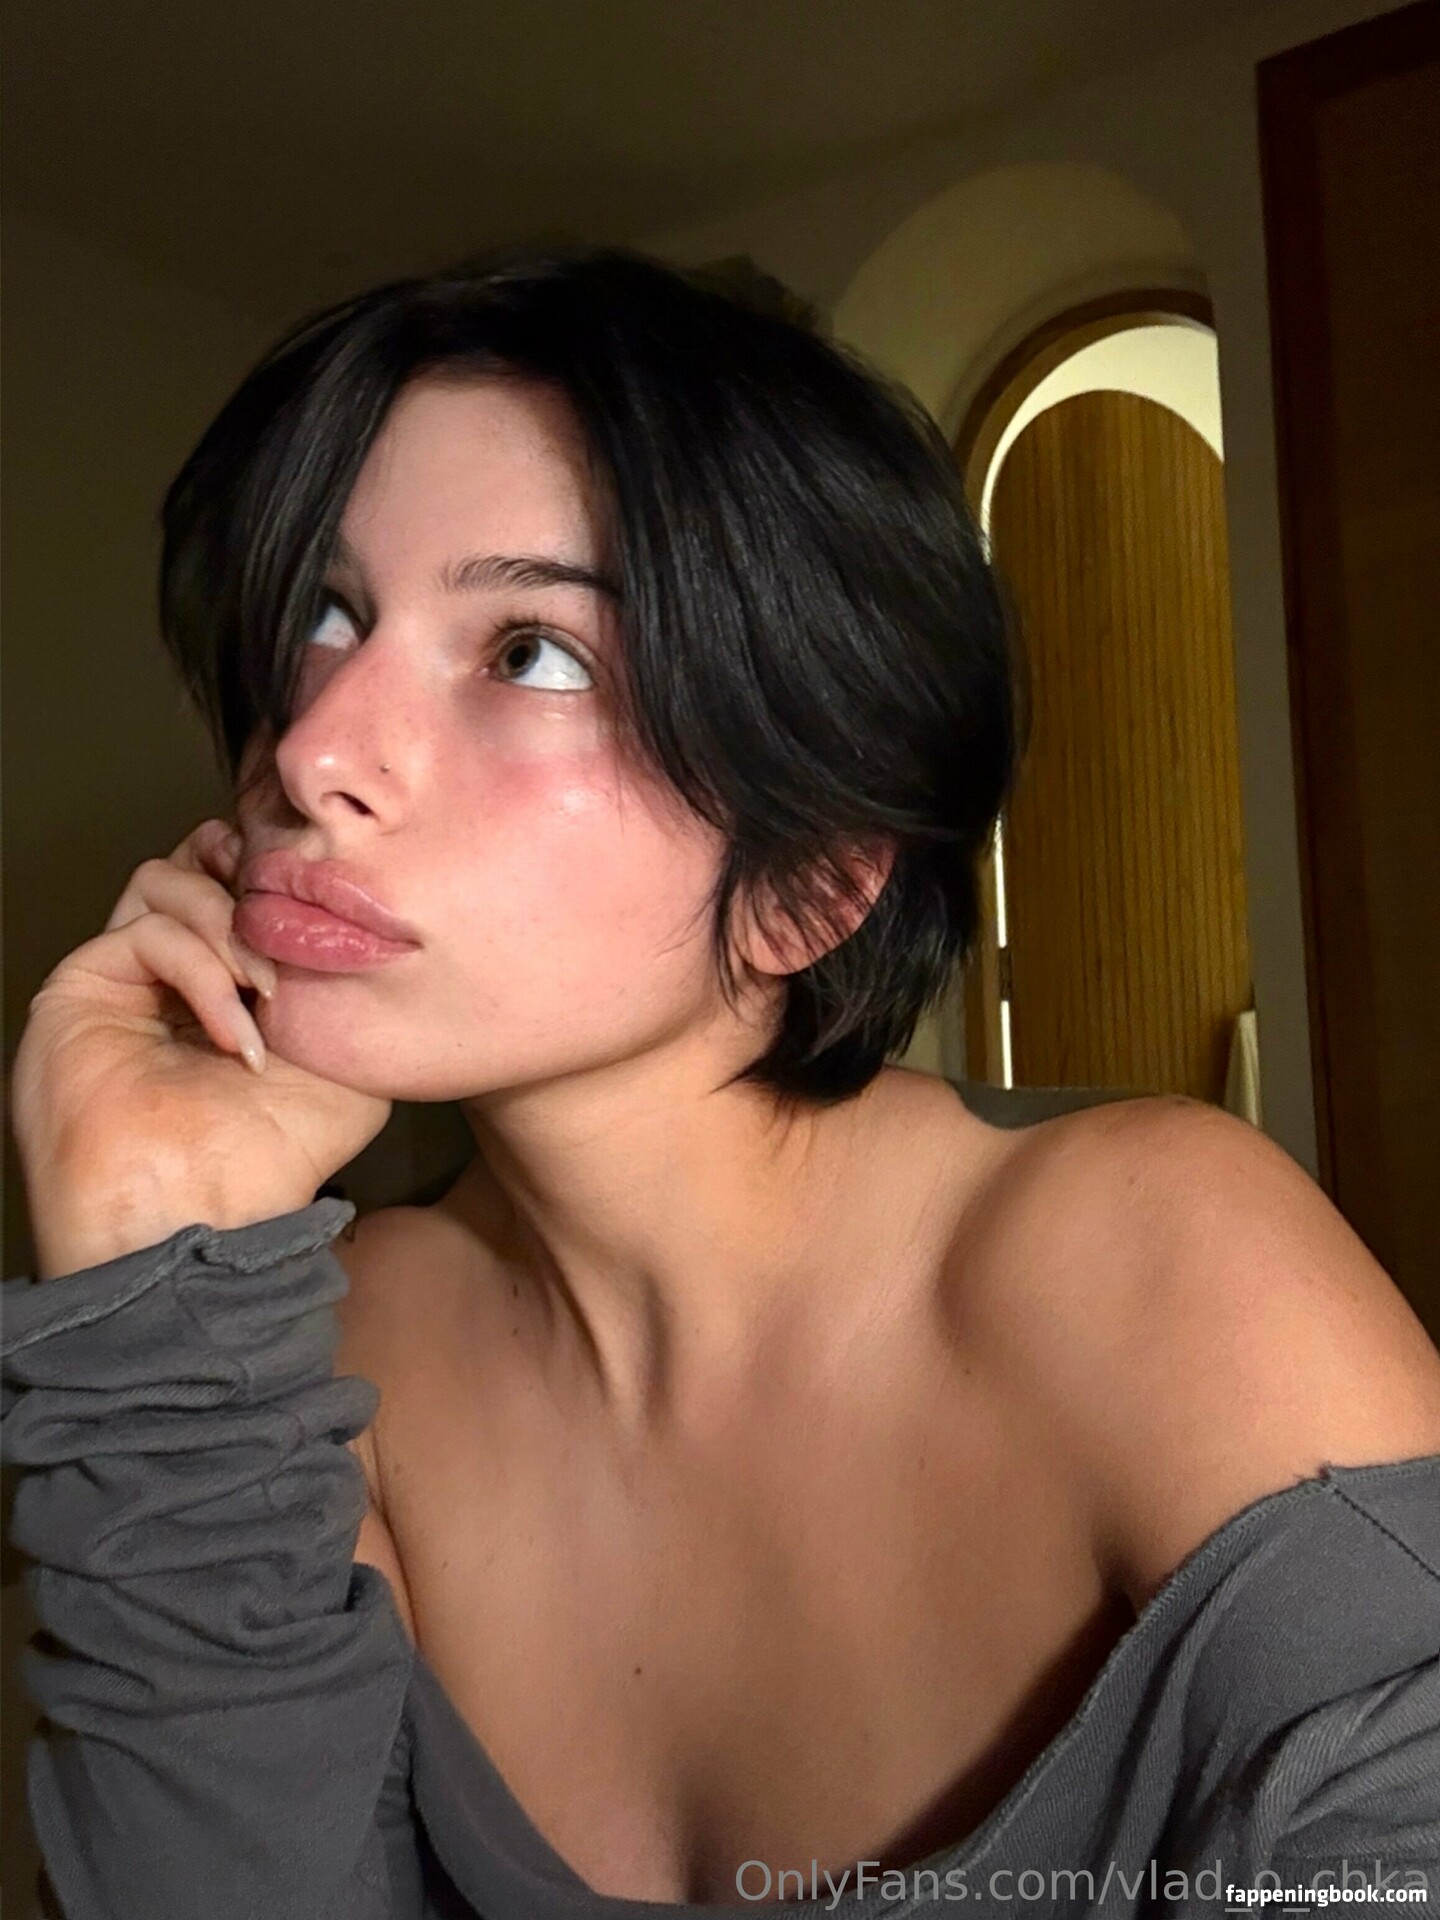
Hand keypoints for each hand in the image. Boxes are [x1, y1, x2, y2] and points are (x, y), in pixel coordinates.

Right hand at [11, 817, 390, 1277]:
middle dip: (244, 874)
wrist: (210, 1215)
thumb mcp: (350, 1064)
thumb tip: (353, 927)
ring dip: (231, 925)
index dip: (266, 871)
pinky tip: (236, 1030)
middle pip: (189, 867)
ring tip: (269, 994)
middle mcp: (166, 979)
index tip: (314, 887)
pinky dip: (204, 969)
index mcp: (224, 989)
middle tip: (287, 908)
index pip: (231, 891)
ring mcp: (121, 982)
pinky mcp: (81, 989)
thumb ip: (348, 993)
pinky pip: (148, 934)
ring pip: (162, 882)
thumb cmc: (277, 1158)